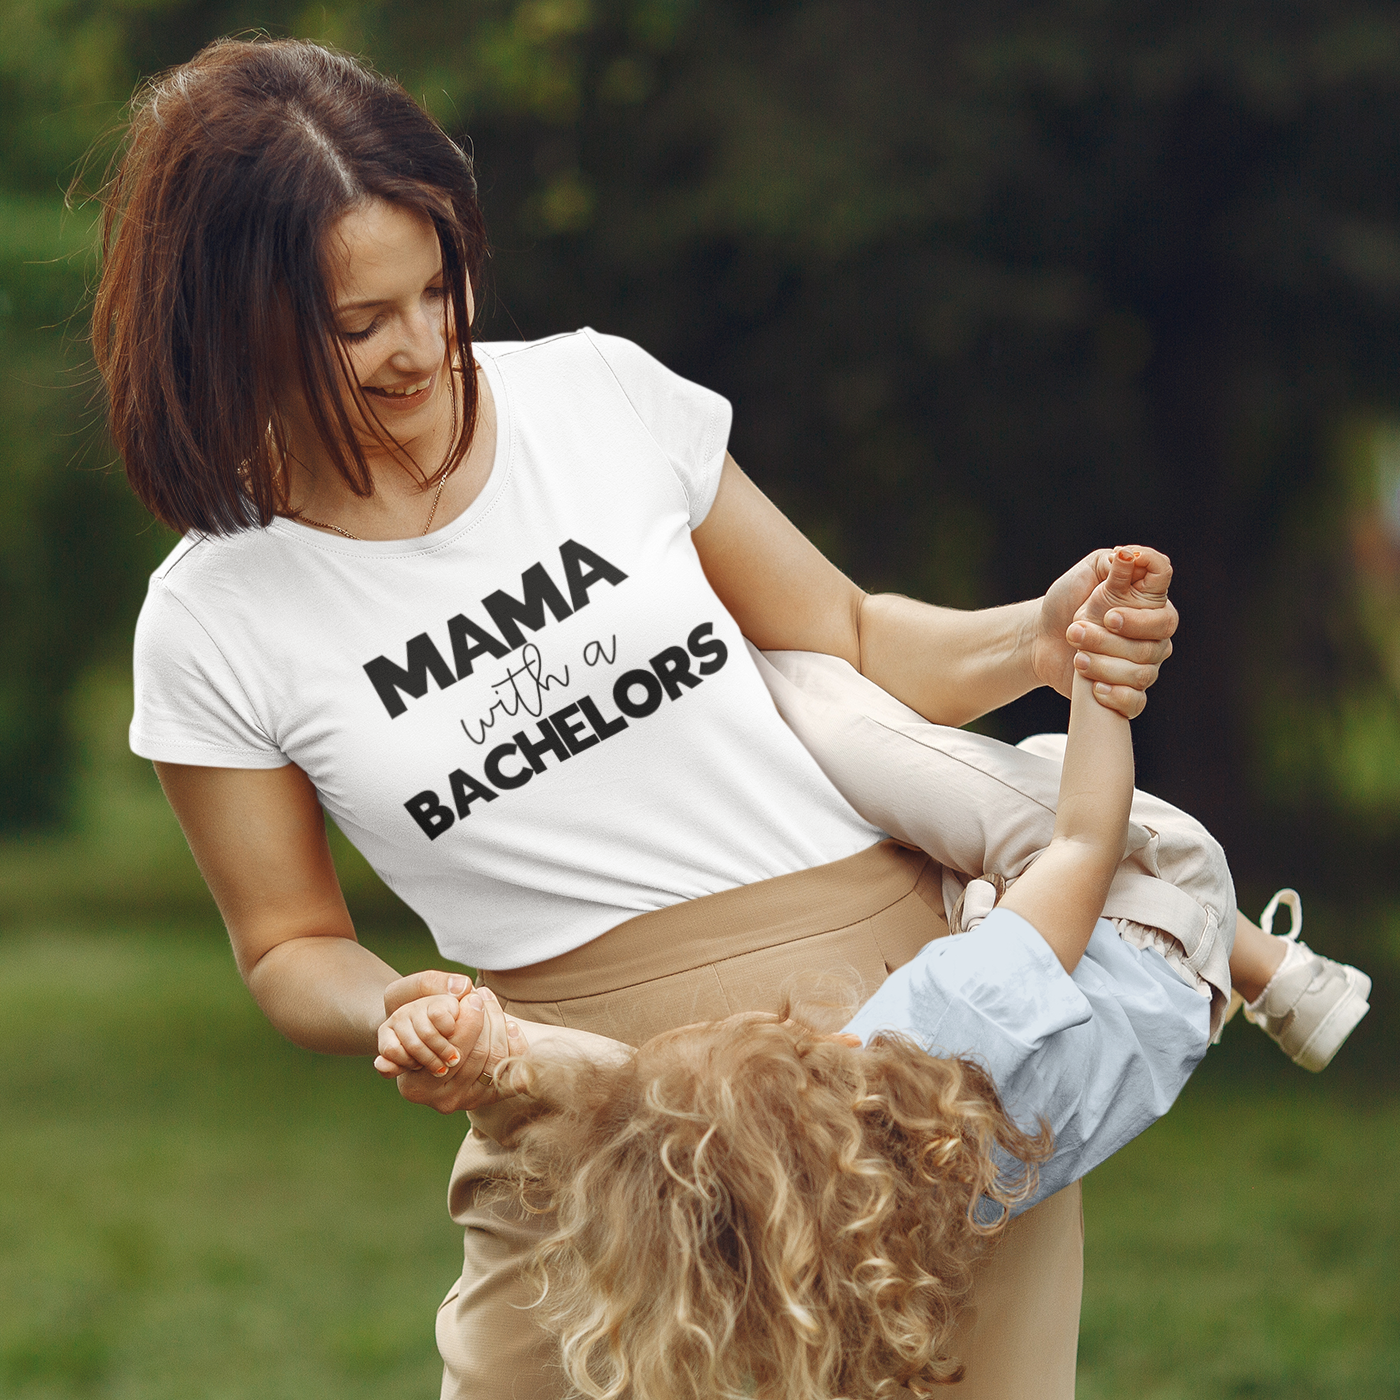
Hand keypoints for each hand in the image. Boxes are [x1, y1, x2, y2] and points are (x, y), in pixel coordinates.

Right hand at [385, 986, 526, 1115]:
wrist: (419, 1051)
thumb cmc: (412, 1023)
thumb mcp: (403, 1003)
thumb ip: (429, 989)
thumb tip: (463, 986)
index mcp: (417, 1086)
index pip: (455, 1049)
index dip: (468, 1019)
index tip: (472, 996)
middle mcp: (442, 1101)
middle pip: (478, 1055)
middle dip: (486, 1019)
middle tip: (483, 995)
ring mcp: (467, 1103)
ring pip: (497, 1061)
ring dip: (499, 1026)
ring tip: (491, 1003)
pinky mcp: (487, 1099)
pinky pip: (512, 1076)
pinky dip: (516, 1047)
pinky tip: (511, 1026)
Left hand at [1033, 546, 1175, 717]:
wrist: (1040, 637)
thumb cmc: (1066, 602)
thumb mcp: (1087, 574)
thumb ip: (1112, 564)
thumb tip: (1131, 553)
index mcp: (1149, 611)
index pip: (1166, 617)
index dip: (1139, 619)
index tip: (1107, 614)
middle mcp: (1152, 641)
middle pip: (1152, 648)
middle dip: (1109, 641)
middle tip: (1076, 630)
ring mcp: (1141, 668)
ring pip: (1140, 675)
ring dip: (1103, 664)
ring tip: (1076, 654)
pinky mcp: (1125, 693)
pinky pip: (1136, 702)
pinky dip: (1115, 696)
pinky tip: (1094, 687)